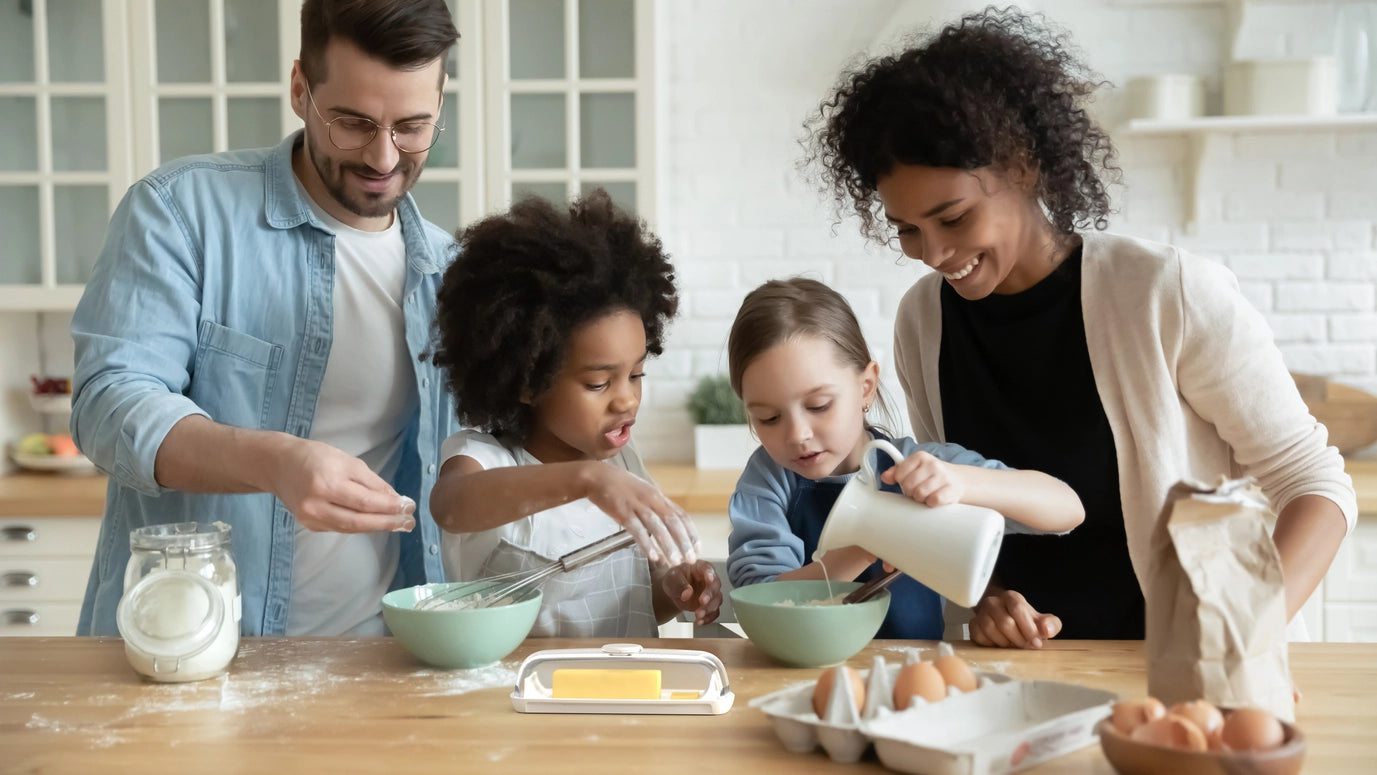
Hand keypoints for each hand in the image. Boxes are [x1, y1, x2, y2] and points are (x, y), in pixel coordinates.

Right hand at [269, 437, 415, 532]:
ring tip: (398, 524)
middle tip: (409, 522)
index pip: (365, 501)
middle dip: (387, 522)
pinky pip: (340, 528)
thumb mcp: (346, 461)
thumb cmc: (315, 457)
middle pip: (358, 520)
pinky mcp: (309, 525)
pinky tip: (376, 523)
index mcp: (326, 483)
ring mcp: (310, 517)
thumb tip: (395, 499)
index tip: (409, 507)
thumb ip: (371, 481)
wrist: (278, 465)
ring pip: (350, 527)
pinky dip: (360, 526)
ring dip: (377, 527)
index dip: (389, 507)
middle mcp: (316, 504)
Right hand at [584, 466, 700, 564]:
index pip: (681, 515)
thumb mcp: (644, 493)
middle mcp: (651, 500)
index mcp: (658, 497)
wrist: (598, 476)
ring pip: (657, 527)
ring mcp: (637, 505)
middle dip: (684, 542)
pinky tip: (652, 556)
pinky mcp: (622, 512)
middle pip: (673, 522)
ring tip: (674, 562)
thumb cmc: (621, 487)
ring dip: (668, 546)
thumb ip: (656, 507)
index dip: (691, 533)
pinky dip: (646, 543)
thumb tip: (671, 524)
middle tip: (690, 559)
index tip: (697, 548)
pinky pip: (637, 529)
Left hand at [661, 560, 721, 625]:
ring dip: (708, 609)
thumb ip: (680, 584)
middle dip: (709, 596)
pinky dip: (708, 618)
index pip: (708, 569)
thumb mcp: (672, 578)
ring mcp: (711, 593)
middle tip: (702, 602)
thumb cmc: (674, 579)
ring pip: (717, 600)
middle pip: (715, 586)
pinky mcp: (710, 605)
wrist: (673, 591)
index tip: (709, 579)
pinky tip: (700, 621)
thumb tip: (687, 593)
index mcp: (701, 568)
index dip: (710, 574)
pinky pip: (714, 612)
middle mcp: (710, 579)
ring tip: (698, 615)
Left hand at [881, 450, 965, 506]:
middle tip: (917, 490)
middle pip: (909, 485)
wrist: (958, 480)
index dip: (901, 482)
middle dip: (910, 491)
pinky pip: (933, 501)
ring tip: (926, 494)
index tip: (907, 482)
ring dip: (921, 498)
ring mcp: (943, 476)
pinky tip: (934, 498)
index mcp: (920, 457)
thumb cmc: (932, 475)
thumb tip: (885, 477)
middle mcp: (932, 464)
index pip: (899, 474)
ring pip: (920, 494)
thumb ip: (897, 471)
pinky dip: (931, 503)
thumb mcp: (914, 469)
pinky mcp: (950, 490)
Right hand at [969, 589, 1061, 648]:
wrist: (1006, 621)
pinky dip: (991, 644)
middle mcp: (993, 602)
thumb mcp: (1042, 622)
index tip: (1036, 643)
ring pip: (990, 629)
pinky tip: (999, 645)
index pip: (1017, 609)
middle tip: (1025, 647)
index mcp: (1012, 598)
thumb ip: (1051, 624)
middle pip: (1005, 622)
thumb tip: (1046, 629)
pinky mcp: (973, 625)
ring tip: (1012, 646)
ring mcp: (981, 613)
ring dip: (1004, 643)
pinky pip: (979, 636)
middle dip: (1018, 639)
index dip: (1028, 628)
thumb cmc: (1026, 623)